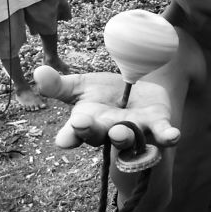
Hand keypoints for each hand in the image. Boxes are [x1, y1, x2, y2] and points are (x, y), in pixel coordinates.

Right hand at [34, 66, 180, 150]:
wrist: (139, 94)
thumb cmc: (104, 96)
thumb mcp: (80, 87)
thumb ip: (59, 85)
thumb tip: (37, 72)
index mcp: (87, 124)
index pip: (74, 134)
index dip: (69, 137)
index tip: (64, 139)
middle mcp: (108, 132)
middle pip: (98, 136)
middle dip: (91, 132)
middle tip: (83, 125)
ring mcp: (134, 132)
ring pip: (128, 139)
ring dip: (124, 137)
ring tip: (120, 131)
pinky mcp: (156, 126)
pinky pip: (162, 135)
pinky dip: (167, 137)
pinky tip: (173, 137)